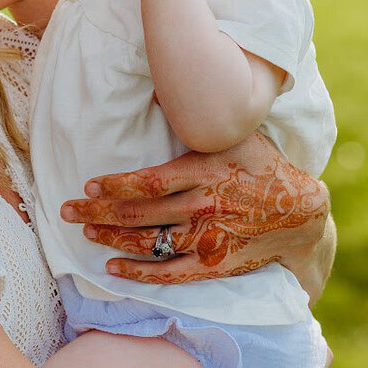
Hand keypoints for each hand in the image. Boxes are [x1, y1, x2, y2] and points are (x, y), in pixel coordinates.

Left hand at [61, 134, 329, 287]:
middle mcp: (203, 206)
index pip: (150, 182)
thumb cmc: (262, 167)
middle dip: (98, 212)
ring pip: (149, 241)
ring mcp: (208, 238)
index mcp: (205, 172)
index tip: (88, 186)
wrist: (301, 214)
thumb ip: (199, 124)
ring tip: (85, 232)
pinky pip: (170, 274)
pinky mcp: (213, 264)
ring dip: (111, 238)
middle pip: (139, 213)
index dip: (115, 186)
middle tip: (66, 211)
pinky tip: (112, 267)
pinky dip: (138, 273)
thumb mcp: (235, 137)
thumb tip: (162, 93)